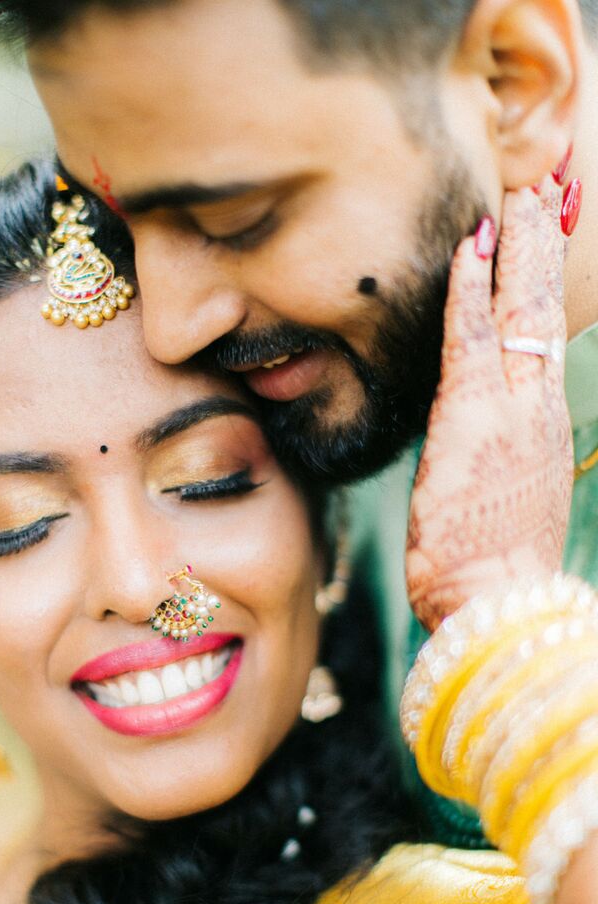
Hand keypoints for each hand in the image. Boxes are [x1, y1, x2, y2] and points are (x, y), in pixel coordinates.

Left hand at [406, 179, 573, 632]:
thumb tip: (475, 441)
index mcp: (541, 425)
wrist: (497, 605)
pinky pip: (471, 338)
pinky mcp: (474, 420)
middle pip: (544, 309)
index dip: (542, 282)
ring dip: (517, 247)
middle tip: (547, 186)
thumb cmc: (491, 566)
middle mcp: (536, 407)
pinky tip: (468, 249)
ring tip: (519, 194)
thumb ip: (490, 456)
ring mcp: (511, 410)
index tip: (544, 233)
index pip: (542, 336)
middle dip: (544, 245)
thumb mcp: (499, 500)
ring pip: (518, 309)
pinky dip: (470, 291)